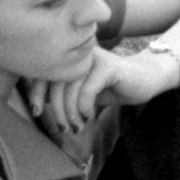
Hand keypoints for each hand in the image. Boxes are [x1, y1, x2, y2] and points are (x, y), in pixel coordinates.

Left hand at [27, 47, 174, 131]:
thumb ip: (62, 92)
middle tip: (64, 127)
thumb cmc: (108, 86)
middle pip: (55, 79)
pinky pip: (88, 88)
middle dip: (56, 108)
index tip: (36, 112)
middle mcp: (76, 52)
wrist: (143, 79)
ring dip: (71, 111)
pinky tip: (89, 116)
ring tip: (77, 126)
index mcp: (67, 55)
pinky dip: (85, 106)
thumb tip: (37, 103)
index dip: (36, 91)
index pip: (43, 71)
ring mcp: (92, 57)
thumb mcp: (81, 91)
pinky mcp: (107, 65)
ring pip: (70, 86)